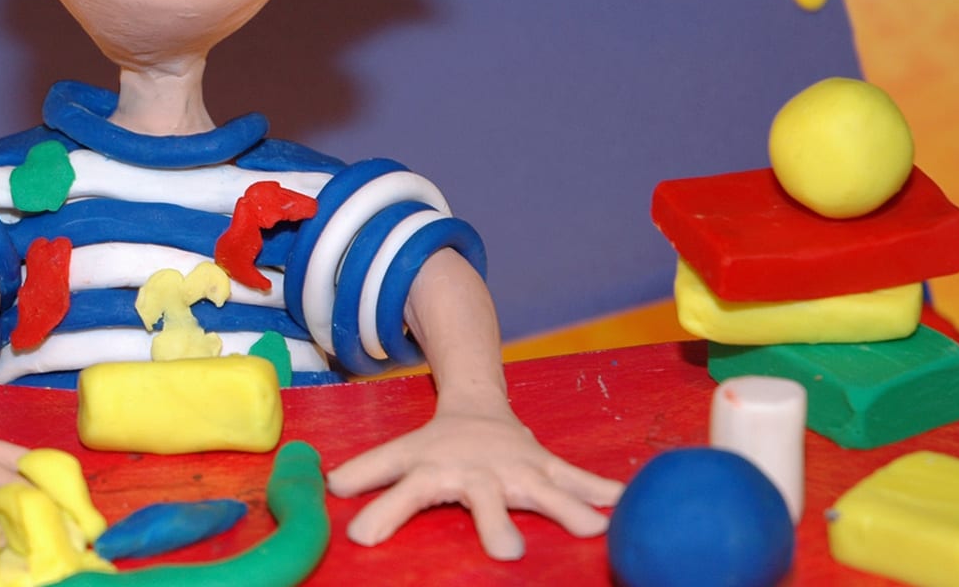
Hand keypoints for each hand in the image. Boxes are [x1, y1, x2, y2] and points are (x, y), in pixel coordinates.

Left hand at [327, 407, 623, 560]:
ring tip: (590, 530)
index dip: (385, 512)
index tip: (365, 537)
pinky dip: (604, 490)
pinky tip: (628, 504)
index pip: (406, 491)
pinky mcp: (547, 466)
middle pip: (484, 497)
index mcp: (436, 468)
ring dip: (567, 507)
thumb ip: (368, 472)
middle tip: (507, 555)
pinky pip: (579, 478)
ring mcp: (518, 467)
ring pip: (544, 488)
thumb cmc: (436, 444)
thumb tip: (330, 488)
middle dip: (495, 523)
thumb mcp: (398, 454)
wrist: (478, 403)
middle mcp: (480, 469)